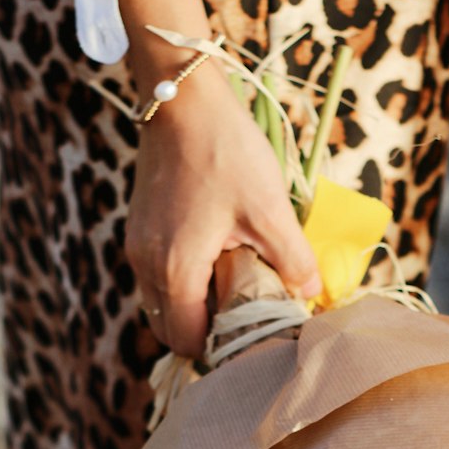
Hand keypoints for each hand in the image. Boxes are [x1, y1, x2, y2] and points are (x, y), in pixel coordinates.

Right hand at [126, 62, 321, 357]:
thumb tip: (311, 294)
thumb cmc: (226, 152)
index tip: (251, 336)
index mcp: (177, 272)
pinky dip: (181, 284)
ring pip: (160, 305)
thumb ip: (292, 259)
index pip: (188, 342)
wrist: (182, 99)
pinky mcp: (138, 231)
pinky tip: (214, 261)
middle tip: (245, 317)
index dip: (219, 348)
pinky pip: (156, 278)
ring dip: (192, 309)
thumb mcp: (270, 209)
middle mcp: (147, 268)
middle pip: (170, 330)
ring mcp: (138, 249)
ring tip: (232, 288)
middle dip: (204, 334)